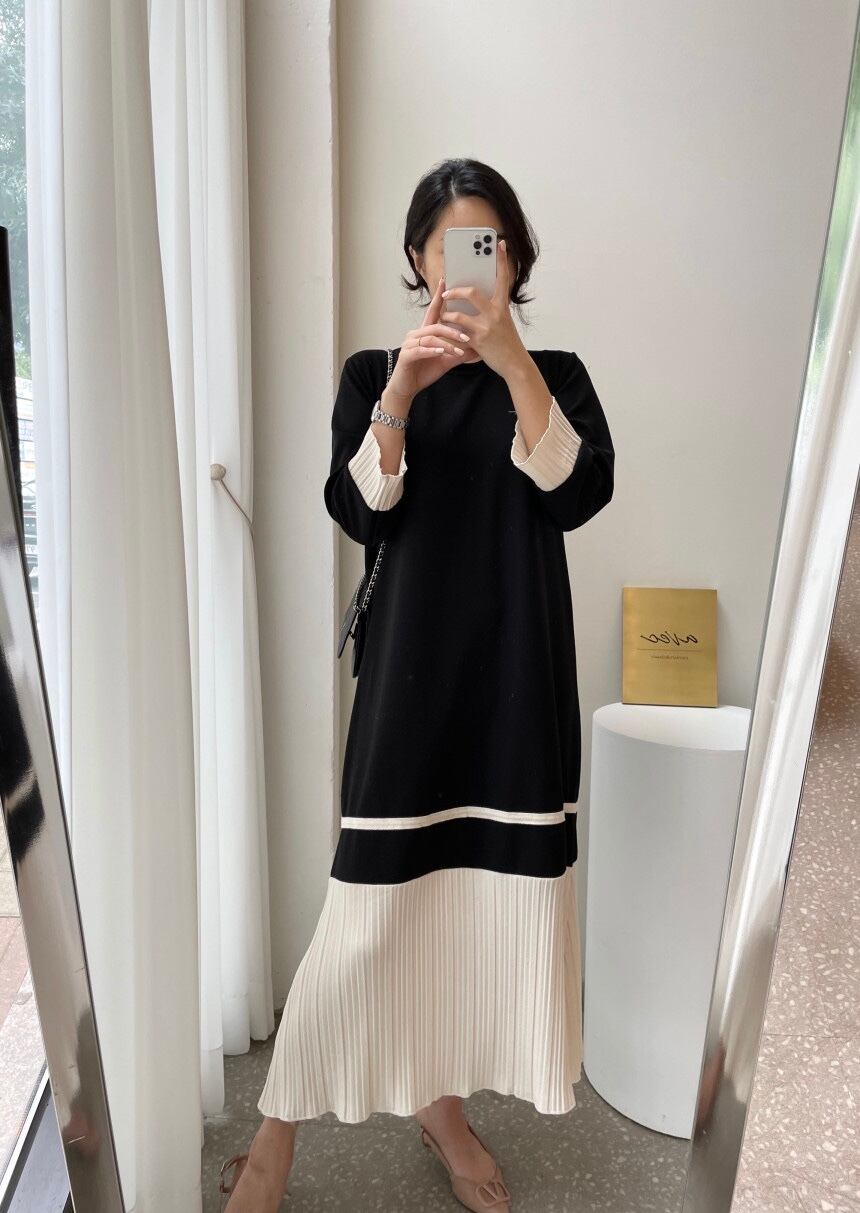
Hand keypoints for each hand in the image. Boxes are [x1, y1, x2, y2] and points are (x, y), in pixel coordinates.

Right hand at [386, 275, 473, 402]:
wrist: (407, 388)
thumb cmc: (424, 372)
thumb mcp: (445, 361)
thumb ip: (459, 353)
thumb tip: (478, 348)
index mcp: (425, 332)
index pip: (434, 311)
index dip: (439, 296)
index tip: (446, 281)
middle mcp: (415, 334)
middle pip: (436, 325)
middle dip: (453, 329)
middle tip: (468, 336)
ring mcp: (409, 344)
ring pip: (430, 337)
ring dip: (446, 343)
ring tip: (459, 350)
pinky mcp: (406, 356)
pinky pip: (420, 350)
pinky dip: (432, 351)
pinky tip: (441, 353)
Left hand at [439, 239, 527, 378]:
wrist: (515, 364)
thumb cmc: (507, 342)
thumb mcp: (503, 322)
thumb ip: (491, 309)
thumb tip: (472, 298)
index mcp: (502, 306)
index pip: (502, 278)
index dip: (501, 260)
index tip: (500, 243)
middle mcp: (495, 313)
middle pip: (472, 292)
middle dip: (456, 290)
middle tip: (447, 292)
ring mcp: (486, 327)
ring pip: (459, 314)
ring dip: (447, 313)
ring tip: (444, 314)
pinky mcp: (477, 341)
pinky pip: (456, 331)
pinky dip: (448, 329)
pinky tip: (444, 329)